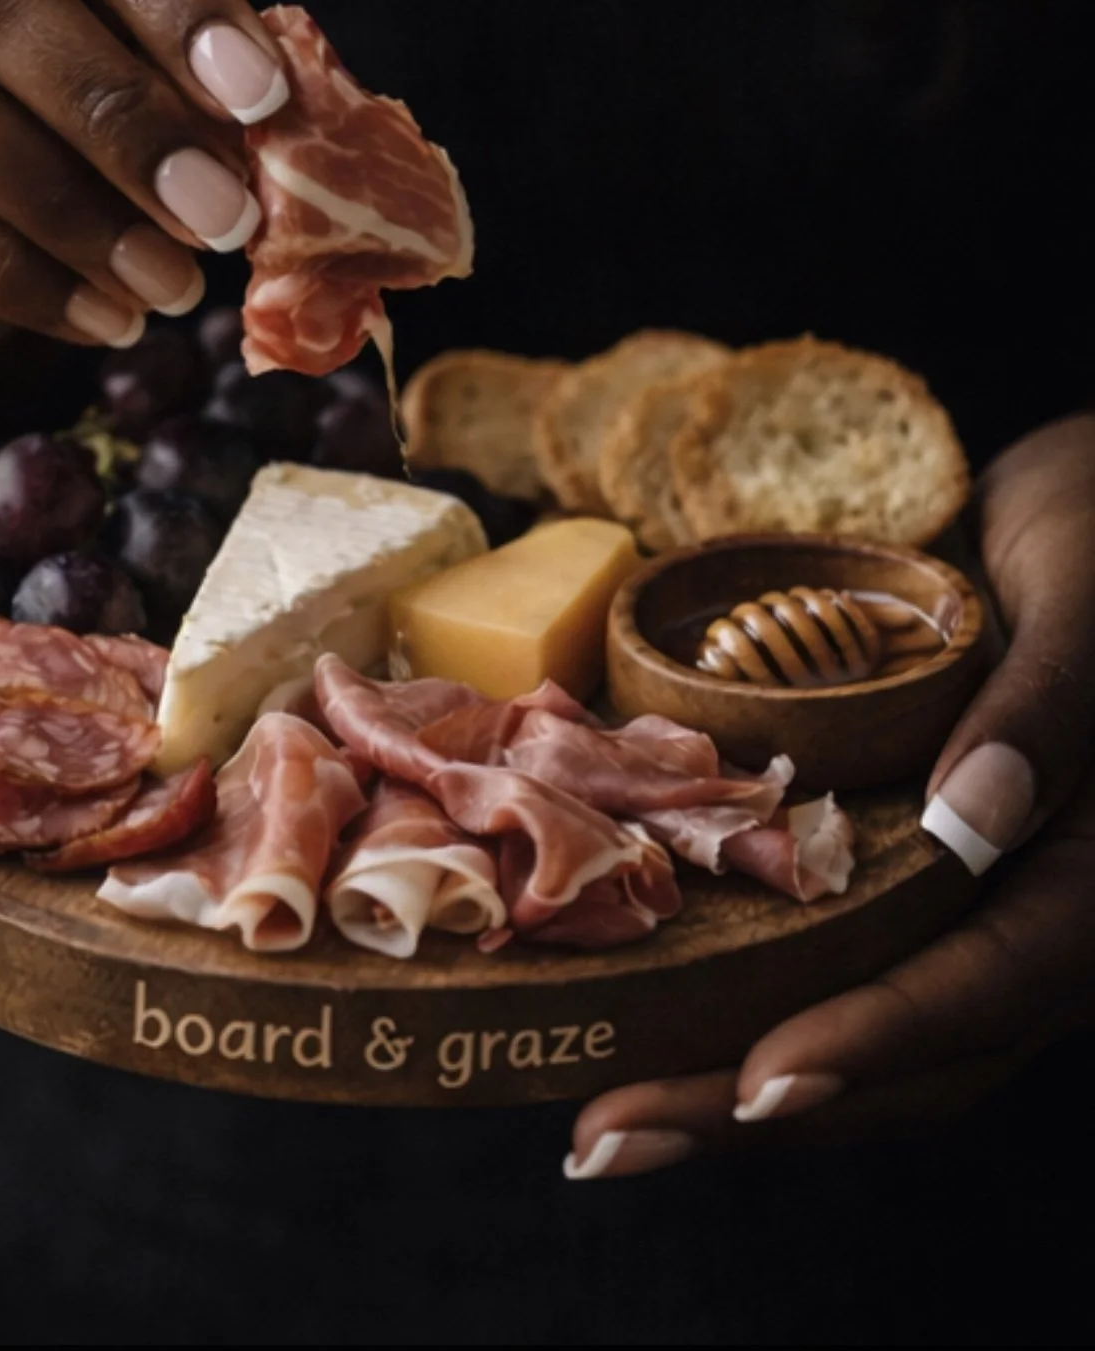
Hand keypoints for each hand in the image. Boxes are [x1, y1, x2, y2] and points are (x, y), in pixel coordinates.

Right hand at [0, 0, 288, 346]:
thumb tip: (283, 124)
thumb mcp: (115, 33)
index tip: (262, 95)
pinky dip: (12, 273)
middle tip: (221, 213)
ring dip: (70, 208)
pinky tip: (100, 314)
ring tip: (171, 284)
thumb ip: (180, 56)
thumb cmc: (46, 73)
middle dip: (121, 115)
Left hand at [566, 413, 1094, 1178]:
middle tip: (606, 1137)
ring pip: (852, 1020)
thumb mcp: (1089, 597)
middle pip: (900, 1053)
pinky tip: (637, 996)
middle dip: (753, 1103)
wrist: (1083, 505)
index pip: (985, 988)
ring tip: (598, 1111)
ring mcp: (965, 900)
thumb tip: (974, 822)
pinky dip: (737, 988)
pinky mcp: (905, 868)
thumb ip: (1050, 708)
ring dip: (728, 1072)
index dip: (873, 1042)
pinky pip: (826, 951)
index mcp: (1093, 879)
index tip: (761, 1081)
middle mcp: (1029, 913)